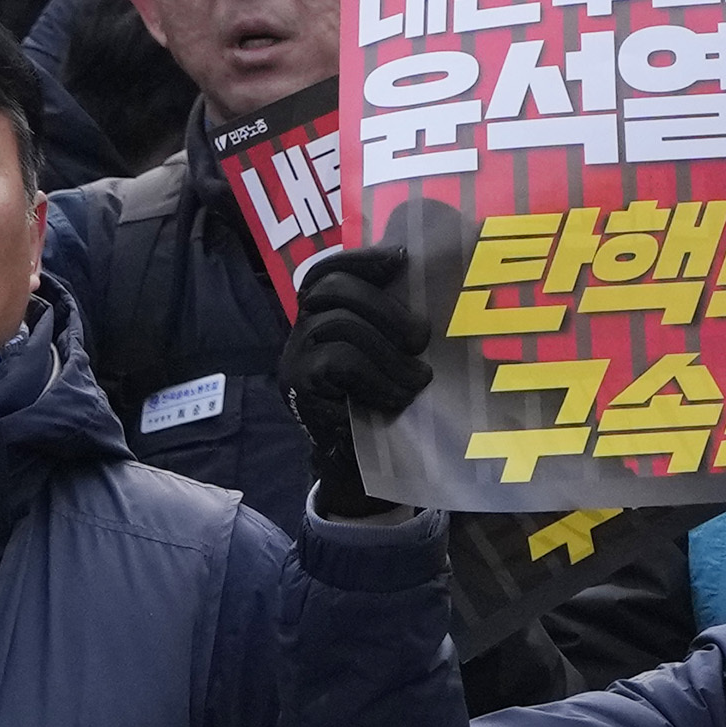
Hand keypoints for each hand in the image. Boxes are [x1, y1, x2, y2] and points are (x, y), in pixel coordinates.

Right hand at [281, 247, 437, 507]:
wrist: (355, 468)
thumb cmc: (379, 403)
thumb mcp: (387, 354)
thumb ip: (391, 322)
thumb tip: (432, 282)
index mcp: (321, 316)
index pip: (326, 270)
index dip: (360, 259)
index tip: (402, 260)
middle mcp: (299, 330)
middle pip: (334, 290)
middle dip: (385, 308)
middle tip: (422, 339)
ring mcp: (294, 357)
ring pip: (341, 326)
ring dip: (389, 353)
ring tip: (418, 380)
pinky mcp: (298, 386)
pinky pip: (341, 361)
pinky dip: (378, 377)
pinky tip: (397, 398)